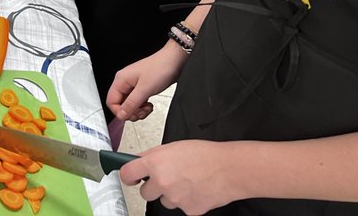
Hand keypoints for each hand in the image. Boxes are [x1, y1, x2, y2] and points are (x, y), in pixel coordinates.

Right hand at [106, 42, 187, 121]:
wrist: (174, 61)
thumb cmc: (160, 68)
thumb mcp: (145, 89)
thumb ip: (131, 104)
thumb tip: (121, 115)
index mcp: (121, 80)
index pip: (111, 101)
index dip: (119, 111)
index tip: (130, 116)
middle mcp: (125, 82)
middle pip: (120, 104)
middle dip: (131, 112)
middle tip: (141, 112)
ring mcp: (133, 85)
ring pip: (129, 104)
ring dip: (138, 110)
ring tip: (147, 108)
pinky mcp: (141, 87)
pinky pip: (137, 101)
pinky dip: (142, 107)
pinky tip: (149, 104)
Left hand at [121, 139, 240, 213]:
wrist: (229, 169)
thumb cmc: (205, 155)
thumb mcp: (173, 146)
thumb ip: (154, 155)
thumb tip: (139, 161)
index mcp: (156, 162)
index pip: (127, 173)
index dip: (127, 176)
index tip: (130, 177)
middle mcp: (162, 182)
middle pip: (145, 193)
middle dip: (153, 187)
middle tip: (166, 178)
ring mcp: (175, 198)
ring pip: (164, 201)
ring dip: (171, 194)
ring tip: (187, 181)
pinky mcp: (188, 211)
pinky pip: (180, 207)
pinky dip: (186, 201)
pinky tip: (196, 189)